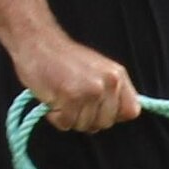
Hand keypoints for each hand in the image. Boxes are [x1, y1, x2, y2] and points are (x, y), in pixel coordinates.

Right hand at [18, 34, 143, 132]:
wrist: (37, 42)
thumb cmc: (63, 59)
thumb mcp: (97, 70)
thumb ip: (110, 91)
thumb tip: (116, 117)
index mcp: (118, 75)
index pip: (131, 111)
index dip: (113, 115)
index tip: (97, 109)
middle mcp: (109, 83)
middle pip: (106, 123)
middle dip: (87, 119)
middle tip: (72, 101)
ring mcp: (91, 90)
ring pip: (84, 126)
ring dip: (69, 117)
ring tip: (61, 96)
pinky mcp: (71, 97)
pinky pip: (66, 124)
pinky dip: (55, 117)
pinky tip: (52, 99)